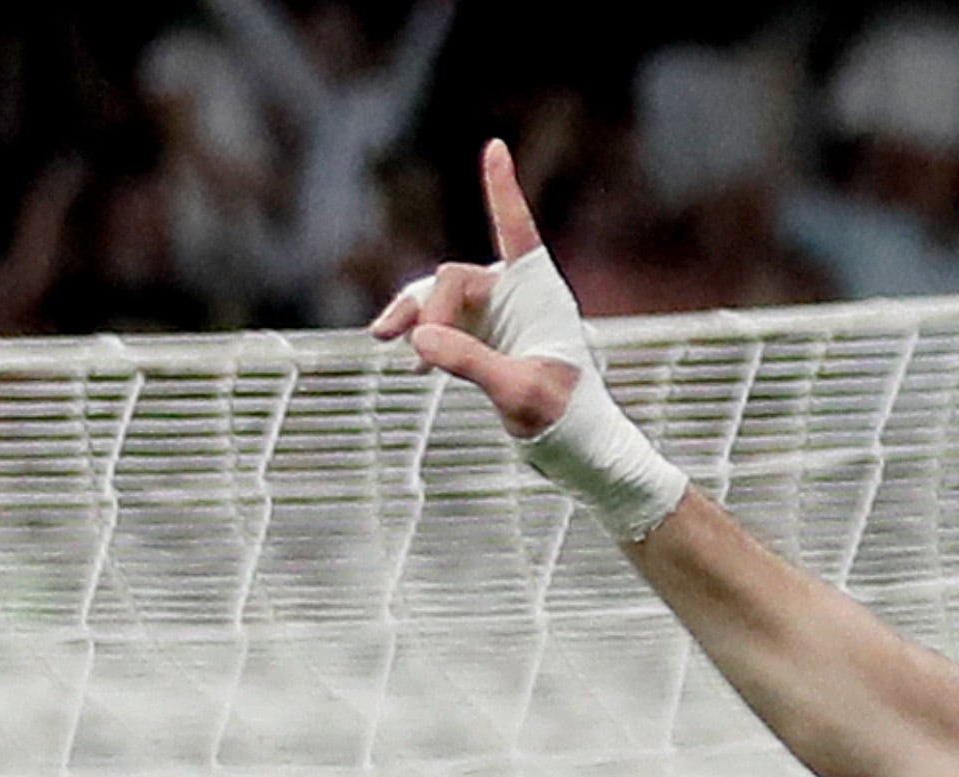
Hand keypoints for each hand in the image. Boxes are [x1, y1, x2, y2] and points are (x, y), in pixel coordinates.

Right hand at [369, 140, 578, 439]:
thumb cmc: (564, 415)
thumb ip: (470, 362)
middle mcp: (514, 294)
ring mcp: (494, 316)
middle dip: (429, 310)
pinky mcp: (480, 340)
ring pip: (439, 298)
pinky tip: (412, 364)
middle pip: (454, 278)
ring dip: (411, 314)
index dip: (502, 190)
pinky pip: (439, 326)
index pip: (515, 229)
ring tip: (382, 337)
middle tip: (417, 355)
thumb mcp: (518, 391)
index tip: (495, 148)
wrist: (576, 446)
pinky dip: (421, 338)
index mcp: (538, 290)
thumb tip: (419, 338)